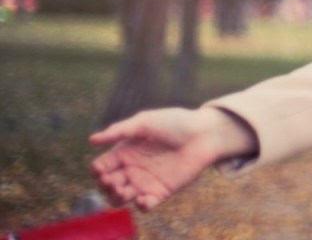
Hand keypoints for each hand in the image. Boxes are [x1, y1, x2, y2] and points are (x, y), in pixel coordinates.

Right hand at [90, 107, 255, 209]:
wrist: (203, 133)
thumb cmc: (174, 122)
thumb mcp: (145, 122)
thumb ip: (120, 130)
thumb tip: (92, 140)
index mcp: (124, 151)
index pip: (102, 166)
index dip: (98, 170)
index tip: (102, 169)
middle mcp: (132, 168)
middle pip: (108, 184)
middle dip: (106, 185)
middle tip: (112, 180)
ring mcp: (145, 181)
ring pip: (122, 198)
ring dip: (117, 198)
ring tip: (123, 190)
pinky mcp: (161, 191)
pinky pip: (146, 205)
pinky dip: (142, 206)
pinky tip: (143, 199)